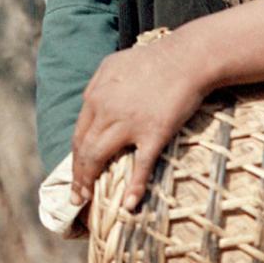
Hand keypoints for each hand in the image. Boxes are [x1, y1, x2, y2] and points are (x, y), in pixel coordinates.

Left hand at [71, 38, 205, 211]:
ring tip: (88, 200)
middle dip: (78, 176)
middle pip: (84, 149)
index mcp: (95, 96)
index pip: (78, 135)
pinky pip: (140, 165)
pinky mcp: (154, 133)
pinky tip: (129, 204)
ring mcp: (129, 124)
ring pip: (99, 157)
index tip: (75, 175)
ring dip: (90, 182)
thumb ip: (97, 84)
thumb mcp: (113, 64)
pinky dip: (134, 187)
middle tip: (76, 197)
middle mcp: (105, 112)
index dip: (75, 158)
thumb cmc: (153, 59)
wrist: (188, 58)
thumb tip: (88, 102)